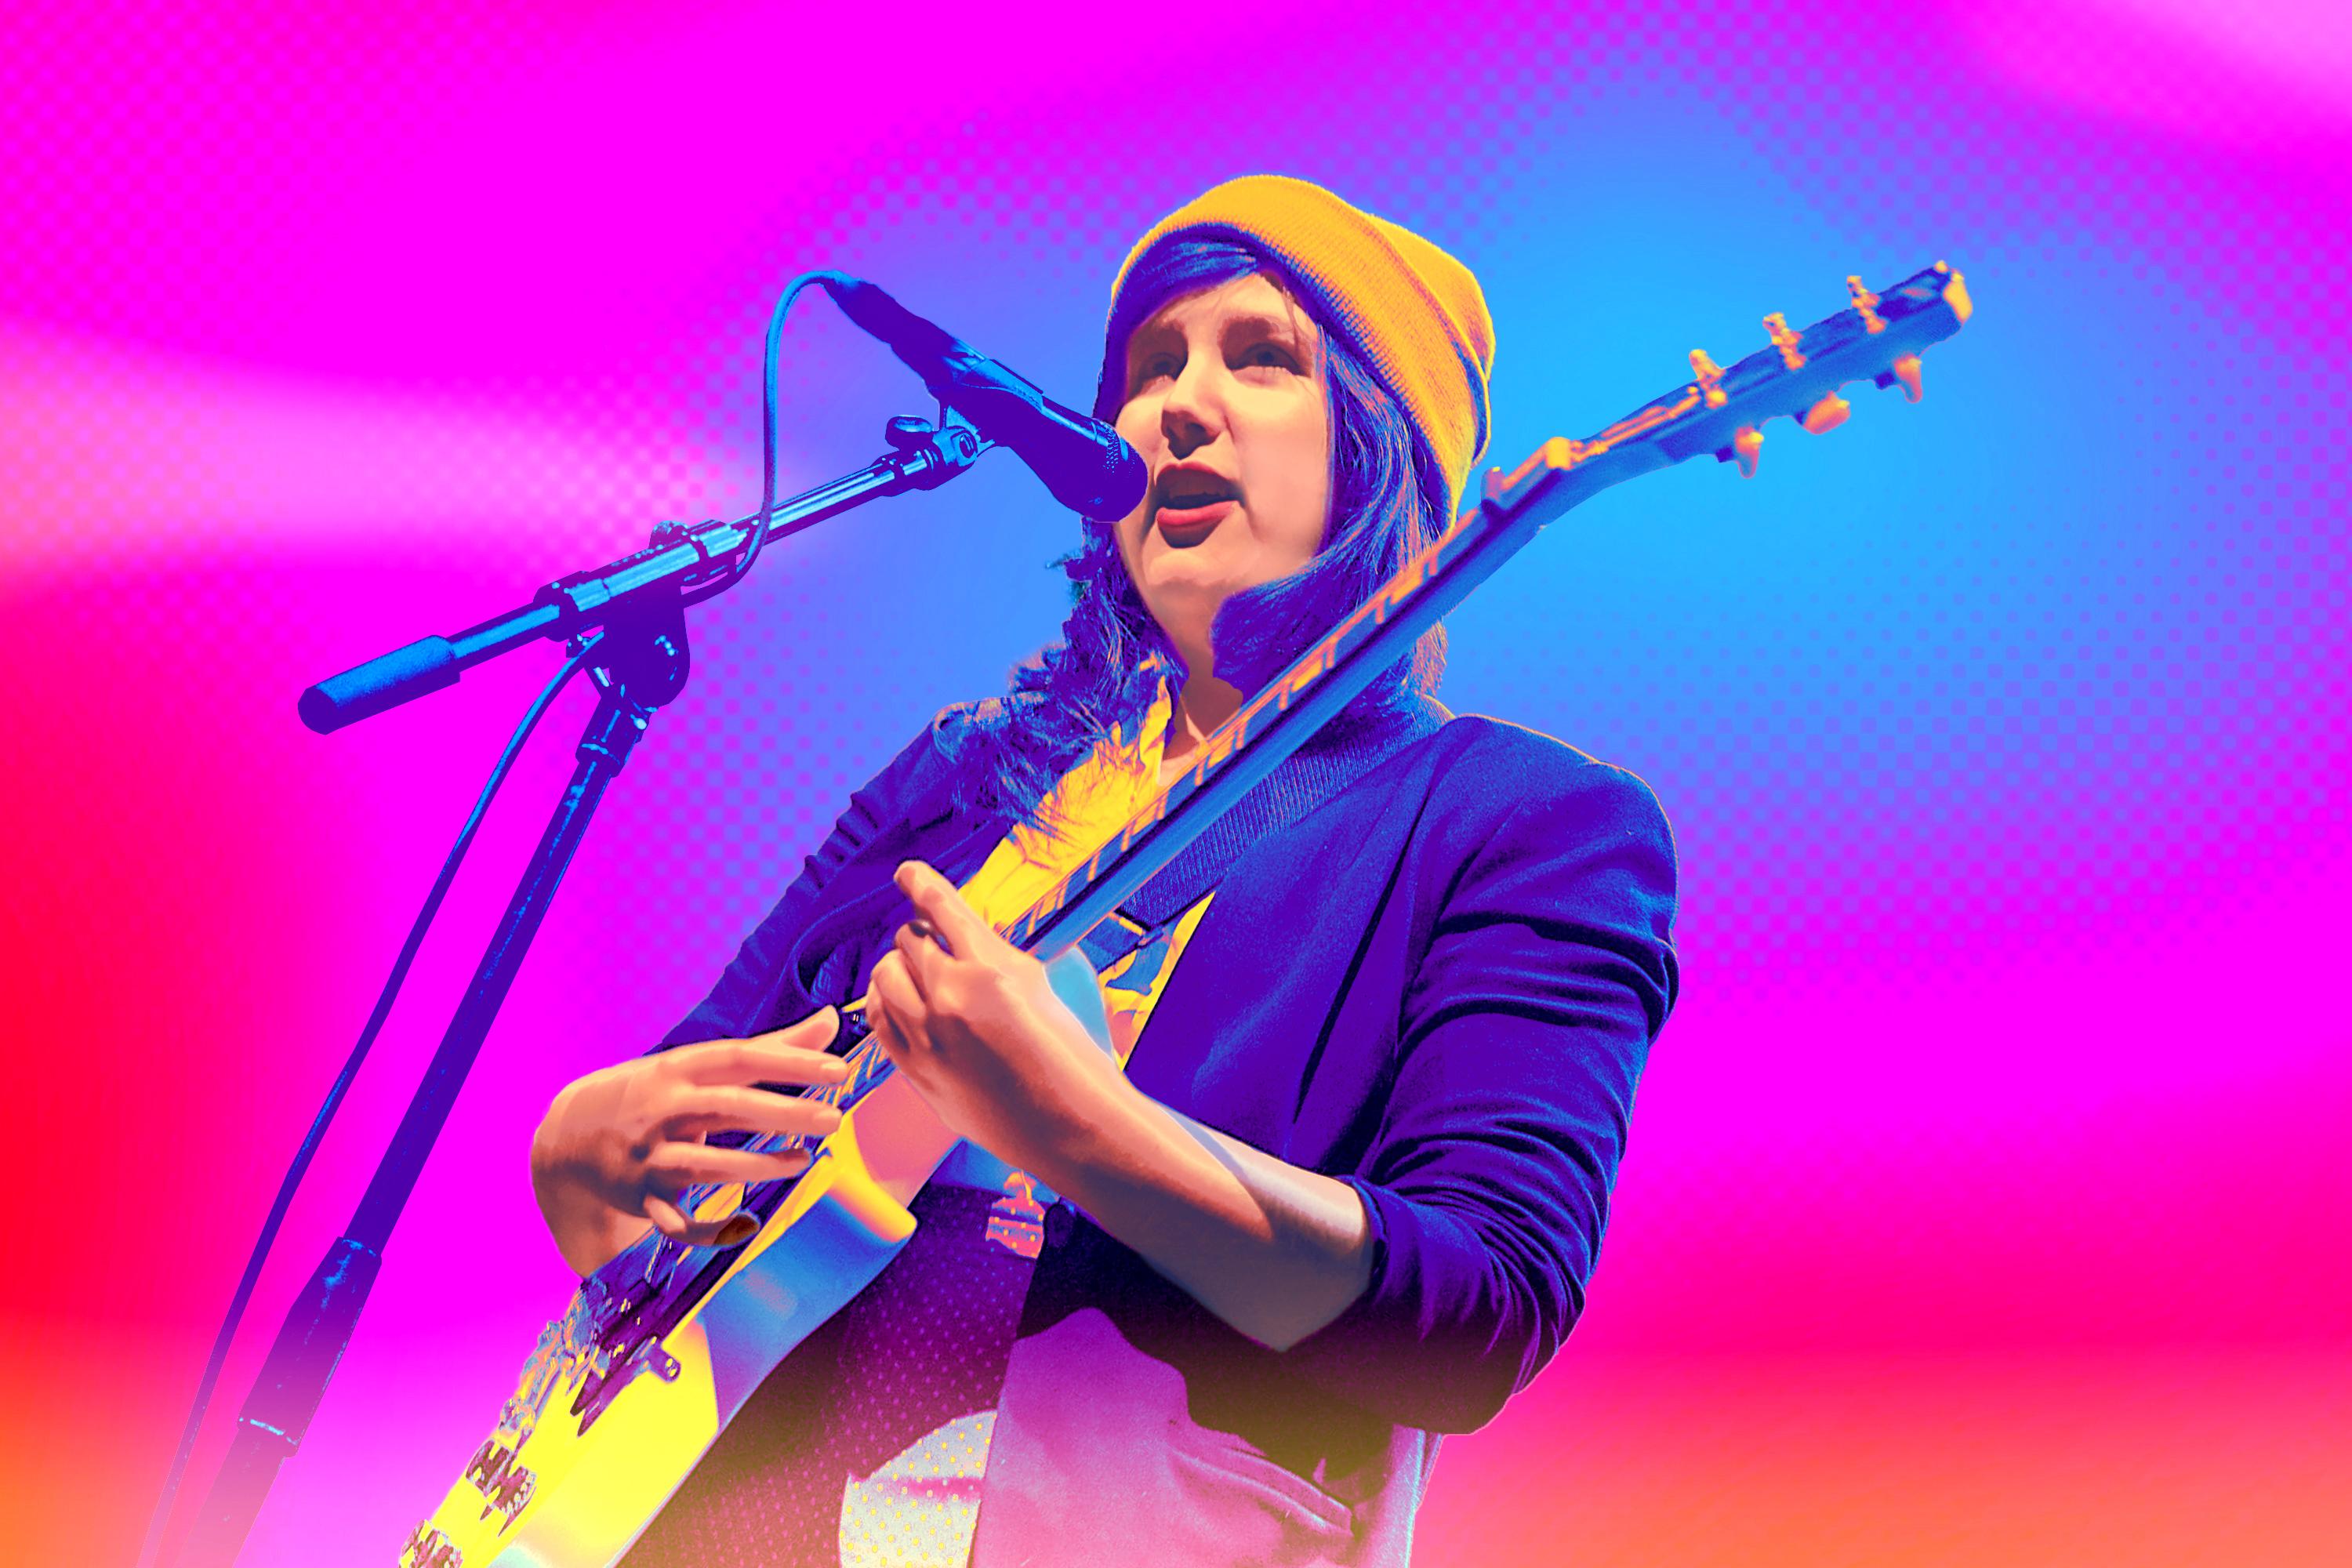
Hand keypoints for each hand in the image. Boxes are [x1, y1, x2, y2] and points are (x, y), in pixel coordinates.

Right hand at [529, 1007, 849, 1274]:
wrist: (569, 1136)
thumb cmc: (654, 1093)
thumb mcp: (699, 1064)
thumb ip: (770, 1047)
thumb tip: (831, 1022)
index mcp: (680, 1069)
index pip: (740, 1059)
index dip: (790, 1063)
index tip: (838, 1070)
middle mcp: (664, 1109)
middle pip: (728, 1107)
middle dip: (783, 1112)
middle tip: (834, 1119)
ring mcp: (651, 1156)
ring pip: (705, 1164)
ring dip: (757, 1165)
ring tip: (806, 1160)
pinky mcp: (643, 1198)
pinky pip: (676, 1223)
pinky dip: (709, 1229)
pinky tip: (748, 1224)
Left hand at [862, 860, 1133, 1180]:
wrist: (1072, 1127)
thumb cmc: (1073, 1058)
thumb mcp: (1045, 986)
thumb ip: (998, 956)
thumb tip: (965, 934)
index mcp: (990, 969)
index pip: (941, 909)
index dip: (920, 884)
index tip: (908, 873)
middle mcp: (951, 999)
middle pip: (908, 942)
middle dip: (921, 938)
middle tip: (934, 945)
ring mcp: (929, 1040)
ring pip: (884, 979)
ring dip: (899, 969)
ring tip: (916, 976)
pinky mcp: (918, 1073)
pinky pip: (878, 1022)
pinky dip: (884, 1005)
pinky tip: (898, 1005)